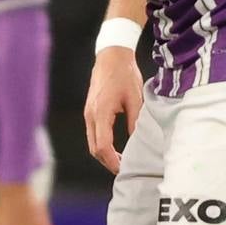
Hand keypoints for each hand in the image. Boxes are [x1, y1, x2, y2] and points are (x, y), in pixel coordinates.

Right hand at [82, 46, 142, 173]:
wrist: (111, 56)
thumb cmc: (125, 75)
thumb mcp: (135, 99)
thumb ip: (135, 123)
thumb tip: (137, 143)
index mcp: (101, 112)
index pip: (103, 146)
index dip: (113, 161)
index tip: (124, 168)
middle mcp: (90, 115)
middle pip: (94, 148)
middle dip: (108, 162)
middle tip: (124, 168)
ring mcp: (88, 113)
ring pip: (92, 143)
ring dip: (104, 154)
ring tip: (121, 160)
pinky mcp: (90, 111)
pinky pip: (92, 134)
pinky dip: (101, 144)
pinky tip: (114, 147)